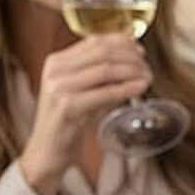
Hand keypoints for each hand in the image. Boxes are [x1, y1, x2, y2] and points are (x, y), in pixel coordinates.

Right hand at [17, 36, 152, 194]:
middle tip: (146, 66)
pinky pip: (105, 93)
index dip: (121, 42)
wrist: (46, 153)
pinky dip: (126, 89)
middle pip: (102, 52)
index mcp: (56, 62)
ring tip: (147, 77)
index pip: (93, 41)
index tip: (139, 49)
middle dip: (130, 57)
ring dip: (132, 71)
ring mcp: (59, 87)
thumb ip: (101, 78)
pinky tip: (139, 89)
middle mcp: (55, 70)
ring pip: (105, 69)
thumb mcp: (82, 94)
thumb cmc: (66, 124)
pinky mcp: (67, 106)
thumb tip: (133, 64)